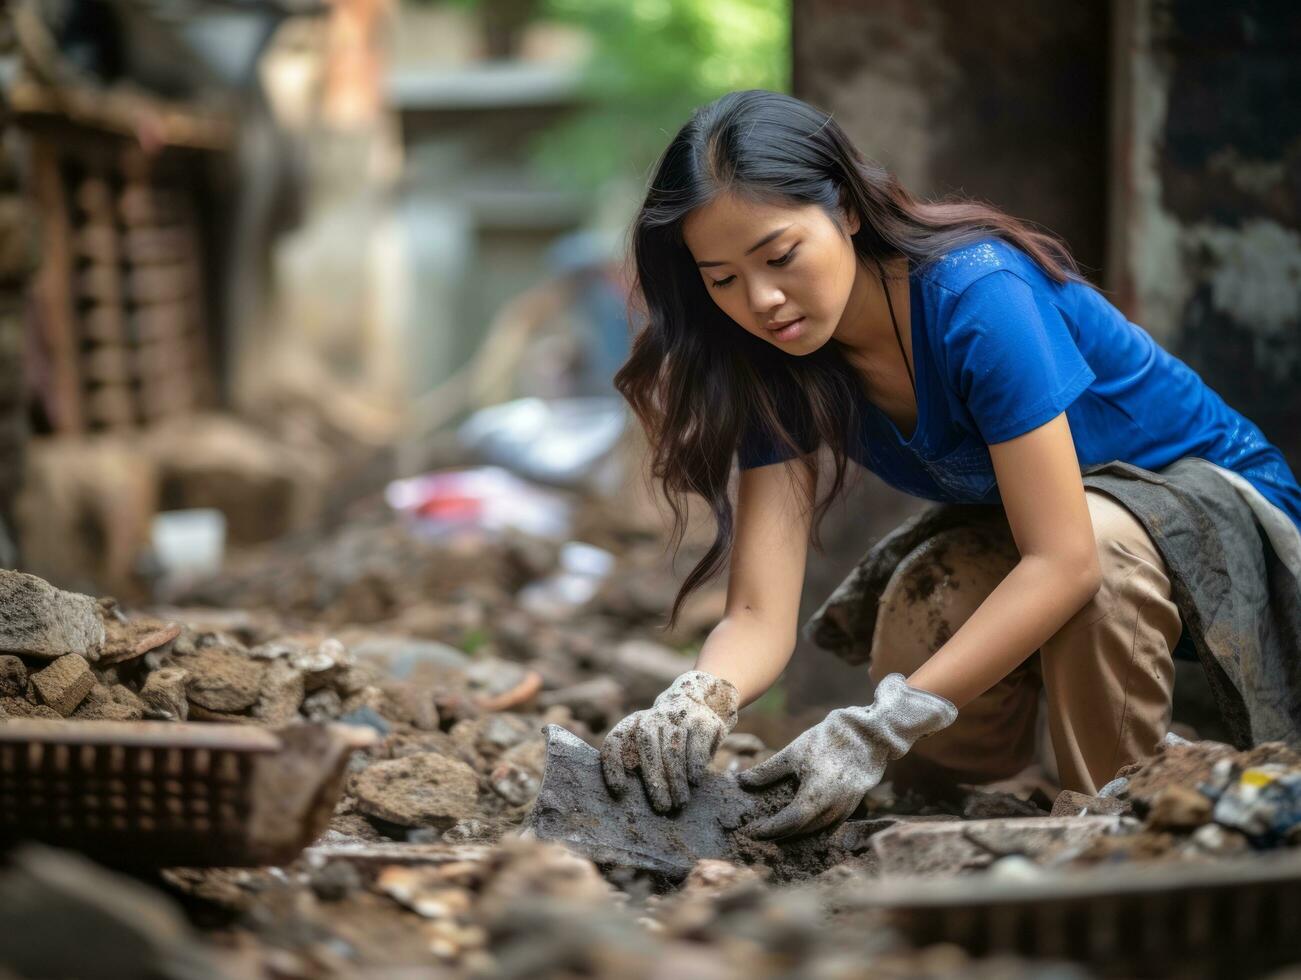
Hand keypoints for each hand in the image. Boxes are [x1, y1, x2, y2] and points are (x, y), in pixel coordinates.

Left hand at [600, 670, 739, 812]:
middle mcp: (651, 718)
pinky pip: (695, 747)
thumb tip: (634, 800)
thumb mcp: (649, 744)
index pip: (615, 743)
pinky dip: (694, 766)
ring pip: (673, 750)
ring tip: (680, 802)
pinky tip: (694, 782)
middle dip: (655, 781)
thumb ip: (640, 764)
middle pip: (647, 748)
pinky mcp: (700, 721)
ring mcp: (677, 716)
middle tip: (661, 807)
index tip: (619, 791)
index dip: (614, 766)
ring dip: (676, 780)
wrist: (696, 699)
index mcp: (632, 725)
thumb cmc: (666, 737)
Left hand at [737, 673, 956, 838]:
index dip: (770, 829)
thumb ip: (767, 771)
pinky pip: (828, 826)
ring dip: (795, 833)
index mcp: (817, 794)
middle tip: (759, 832)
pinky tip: (798, 823)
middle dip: (779, 834)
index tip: (753, 831)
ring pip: (816, 831)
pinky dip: (811, 827)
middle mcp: (833, 808)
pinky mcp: (851, 808)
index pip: (789, 822)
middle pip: (801, 831)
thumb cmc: (827, 741)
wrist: (866, 736)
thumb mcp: (793, 753)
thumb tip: (741, 781)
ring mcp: (845, 810)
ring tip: (775, 830)